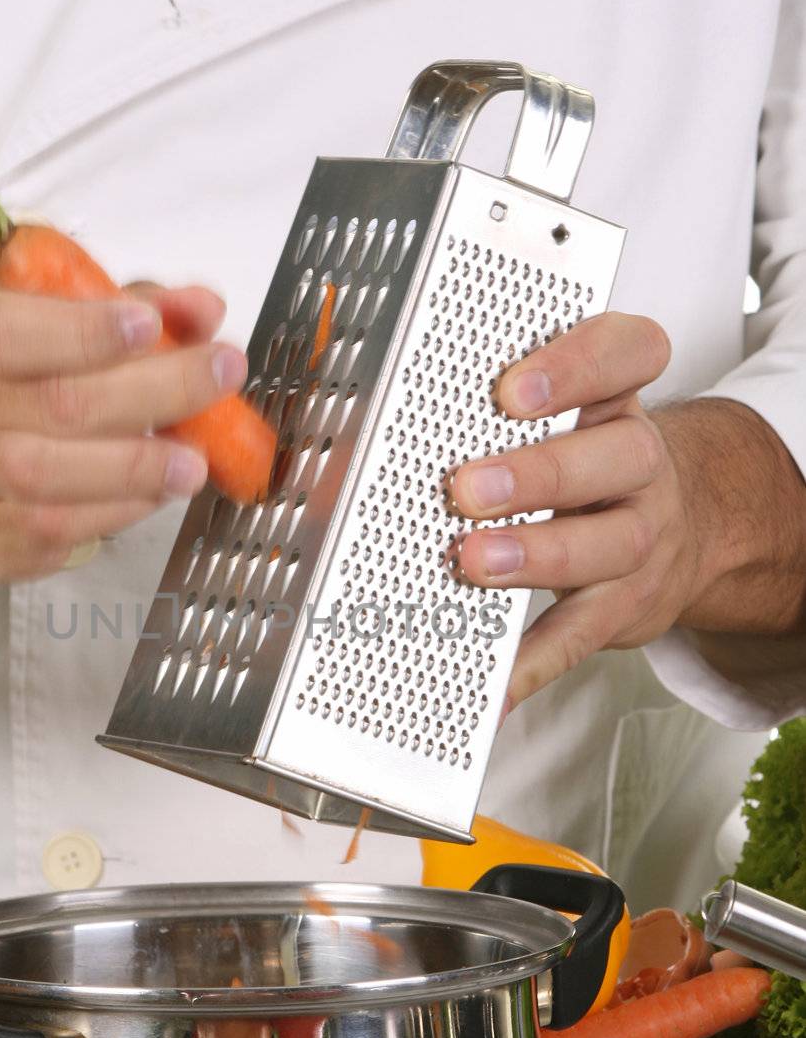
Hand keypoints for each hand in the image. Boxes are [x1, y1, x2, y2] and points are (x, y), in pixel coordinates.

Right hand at [0, 277, 245, 580]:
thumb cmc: (5, 379)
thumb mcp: (49, 318)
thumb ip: (126, 304)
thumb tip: (202, 309)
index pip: (13, 332)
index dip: (86, 331)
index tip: (150, 324)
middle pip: (58, 404)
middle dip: (154, 389)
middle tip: (220, 375)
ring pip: (49, 479)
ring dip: (136, 468)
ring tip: (194, 460)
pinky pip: (59, 531)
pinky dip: (121, 510)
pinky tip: (157, 492)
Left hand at [449, 311, 679, 710]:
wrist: (686, 529)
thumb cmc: (590, 463)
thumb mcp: (561, 415)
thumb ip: (481, 411)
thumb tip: (350, 440)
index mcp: (615, 398)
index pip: (628, 353)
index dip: (577, 365)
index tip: (511, 388)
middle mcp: (638, 461)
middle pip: (616, 454)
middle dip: (538, 472)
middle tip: (467, 487)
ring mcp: (639, 535)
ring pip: (608, 543)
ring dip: (537, 555)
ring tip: (474, 563)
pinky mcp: (625, 605)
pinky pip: (580, 635)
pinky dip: (533, 663)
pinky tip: (493, 685)